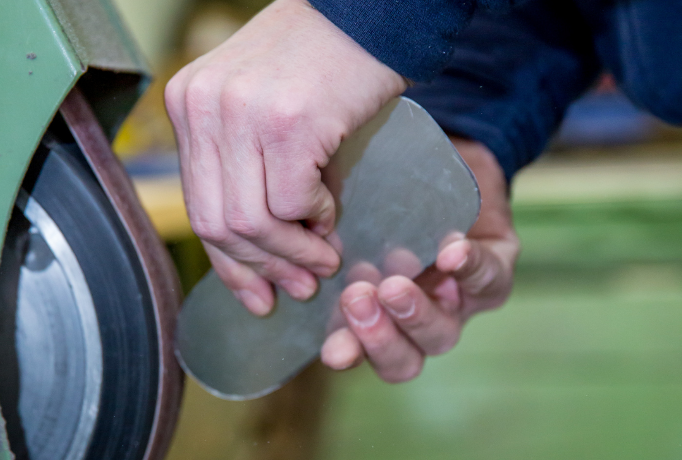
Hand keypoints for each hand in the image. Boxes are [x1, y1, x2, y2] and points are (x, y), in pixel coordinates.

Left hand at [165, 0, 405, 314]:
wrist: (365, 16)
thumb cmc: (318, 65)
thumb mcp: (259, 110)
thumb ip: (246, 169)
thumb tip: (257, 247)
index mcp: (188, 104)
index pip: (197, 205)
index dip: (228, 262)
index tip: (255, 294)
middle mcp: (203, 106)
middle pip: (217, 222)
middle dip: (260, 267)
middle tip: (298, 286)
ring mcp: (241, 113)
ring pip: (252, 222)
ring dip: (292, 253)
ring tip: (323, 260)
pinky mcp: (287, 122)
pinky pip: (293, 202)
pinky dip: (315, 219)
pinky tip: (330, 214)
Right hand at [321, 138, 520, 381]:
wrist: (440, 169)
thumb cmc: (386, 203)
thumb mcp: (351, 222)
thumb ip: (323, 243)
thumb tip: (278, 249)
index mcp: (379, 317)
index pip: (361, 351)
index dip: (349, 353)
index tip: (331, 351)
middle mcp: (418, 321)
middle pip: (404, 359)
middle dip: (379, 335)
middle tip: (357, 299)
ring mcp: (459, 304)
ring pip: (442, 333)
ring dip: (415, 312)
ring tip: (395, 284)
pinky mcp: (494, 273)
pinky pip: (488, 278)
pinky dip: (470, 267)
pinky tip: (451, 251)